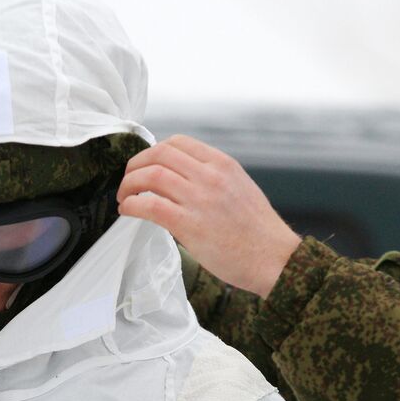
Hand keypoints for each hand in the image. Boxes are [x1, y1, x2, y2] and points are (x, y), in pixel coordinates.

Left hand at [118, 135, 300, 297]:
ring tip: (125, 196)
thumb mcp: (240, 188)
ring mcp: (199, 199)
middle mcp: (210, 176)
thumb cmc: (258, 231)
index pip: (178, 142)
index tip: (146, 165)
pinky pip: (149, 205)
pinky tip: (128, 211)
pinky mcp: (189, 224)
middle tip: (128, 180)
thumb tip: (184, 180)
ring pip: (150, 175)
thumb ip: (214, 179)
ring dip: (129, 184)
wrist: (274, 258)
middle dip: (136, 164)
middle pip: (159, 153)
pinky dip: (132, 205)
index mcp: (223, 164)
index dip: (154, 152)